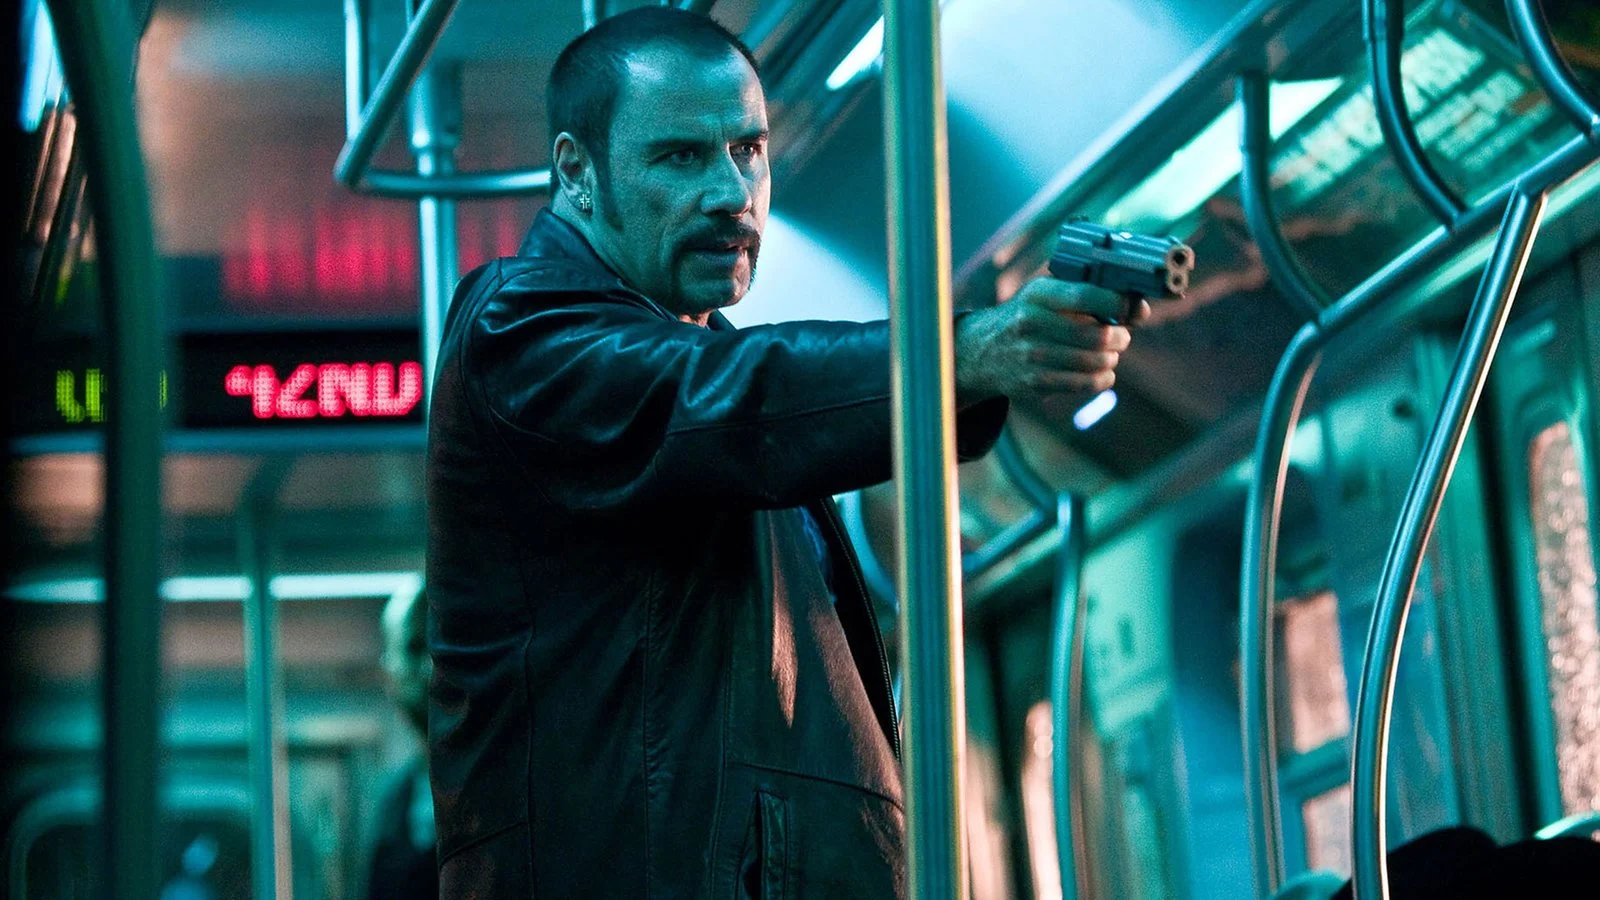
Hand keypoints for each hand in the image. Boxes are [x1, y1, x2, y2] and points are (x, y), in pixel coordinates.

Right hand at [953, 277, 1147, 402]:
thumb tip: (1139, 310)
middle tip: (1121, 337)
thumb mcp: (1045, 295)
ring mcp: (1032, 356)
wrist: (980, 351)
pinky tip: (1100, 372)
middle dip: (1119, 337)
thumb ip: (1087, 295)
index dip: (1119, 304)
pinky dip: (1102, 379)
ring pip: (1094, 362)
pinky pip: (1084, 384)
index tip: (1131, 310)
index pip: (1087, 296)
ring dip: (1111, 359)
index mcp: (1038, 294)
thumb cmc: (1027, 317)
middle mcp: (1032, 323)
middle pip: (1097, 336)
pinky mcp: (1034, 383)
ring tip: (1108, 354)